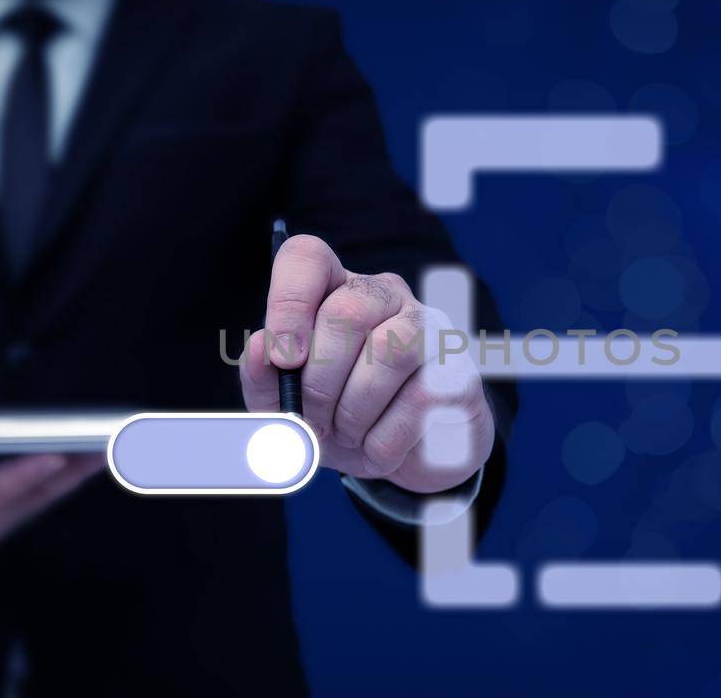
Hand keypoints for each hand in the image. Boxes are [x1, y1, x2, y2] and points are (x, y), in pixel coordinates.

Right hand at [0, 453, 103, 546]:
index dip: (22, 475)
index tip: (55, 455)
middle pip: (32, 495)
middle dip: (70, 470)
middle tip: (104, 443)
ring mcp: (3, 521)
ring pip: (48, 496)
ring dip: (81, 471)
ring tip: (114, 442)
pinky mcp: (16, 513)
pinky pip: (49, 494)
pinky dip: (74, 473)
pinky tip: (97, 452)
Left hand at [239, 235, 493, 493]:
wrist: (404, 463)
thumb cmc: (337, 420)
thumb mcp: (289, 408)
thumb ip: (263, 380)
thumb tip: (261, 347)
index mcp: (335, 291)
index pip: (308, 258)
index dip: (288, 302)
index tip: (282, 359)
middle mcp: (386, 296)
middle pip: (346, 312)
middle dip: (318, 381)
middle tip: (312, 420)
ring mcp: (430, 329)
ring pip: (390, 351)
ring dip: (353, 410)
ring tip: (345, 435)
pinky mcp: (459, 371)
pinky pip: (420, 399)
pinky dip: (384, 439)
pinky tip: (377, 448)